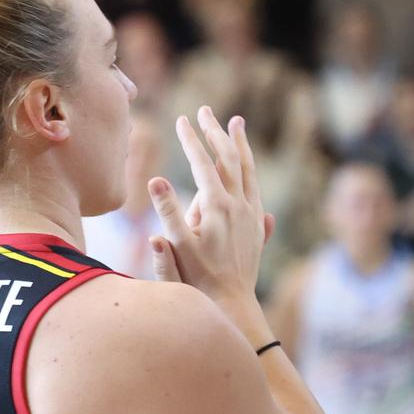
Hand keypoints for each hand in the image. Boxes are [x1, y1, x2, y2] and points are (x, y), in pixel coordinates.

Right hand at [145, 108, 269, 306]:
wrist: (232, 303)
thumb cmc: (197, 278)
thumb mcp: (177, 246)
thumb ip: (168, 211)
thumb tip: (156, 179)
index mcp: (217, 207)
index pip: (202, 163)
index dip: (191, 139)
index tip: (181, 119)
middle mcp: (239, 205)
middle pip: (229, 158)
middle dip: (215, 132)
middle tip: (205, 110)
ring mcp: (252, 213)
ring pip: (248, 169)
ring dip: (239, 144)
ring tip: (236, 122)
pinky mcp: (257, 224)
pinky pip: (255, 186)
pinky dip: (249, 168)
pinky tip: (247, 164)